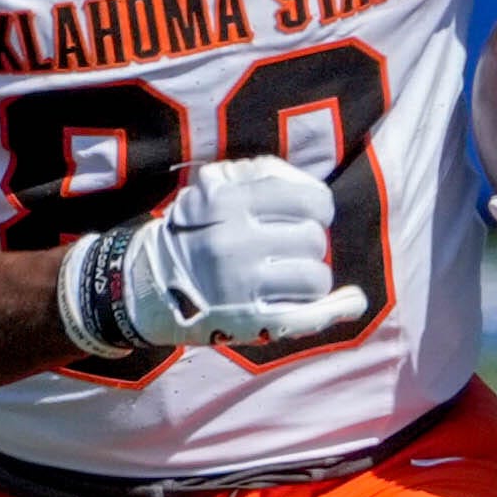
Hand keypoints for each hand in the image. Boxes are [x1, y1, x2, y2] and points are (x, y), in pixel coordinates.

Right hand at [102, 155, 368, 351]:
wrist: (144, 284)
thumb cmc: (192, 230)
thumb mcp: (214, 185)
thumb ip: (263, 175)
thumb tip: (319, 197)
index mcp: (229, 203)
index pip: (310, 200)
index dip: (317, 206)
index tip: (307, 214)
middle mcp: (235, 243)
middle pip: (314, 239)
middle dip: (308, 242)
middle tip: (288, 248)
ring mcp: (241, 286)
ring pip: (315, 278)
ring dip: (310, 275)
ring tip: (290, 274)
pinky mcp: (246, 321)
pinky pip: (306, 316)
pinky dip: (335, 309)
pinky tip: (352, 301)